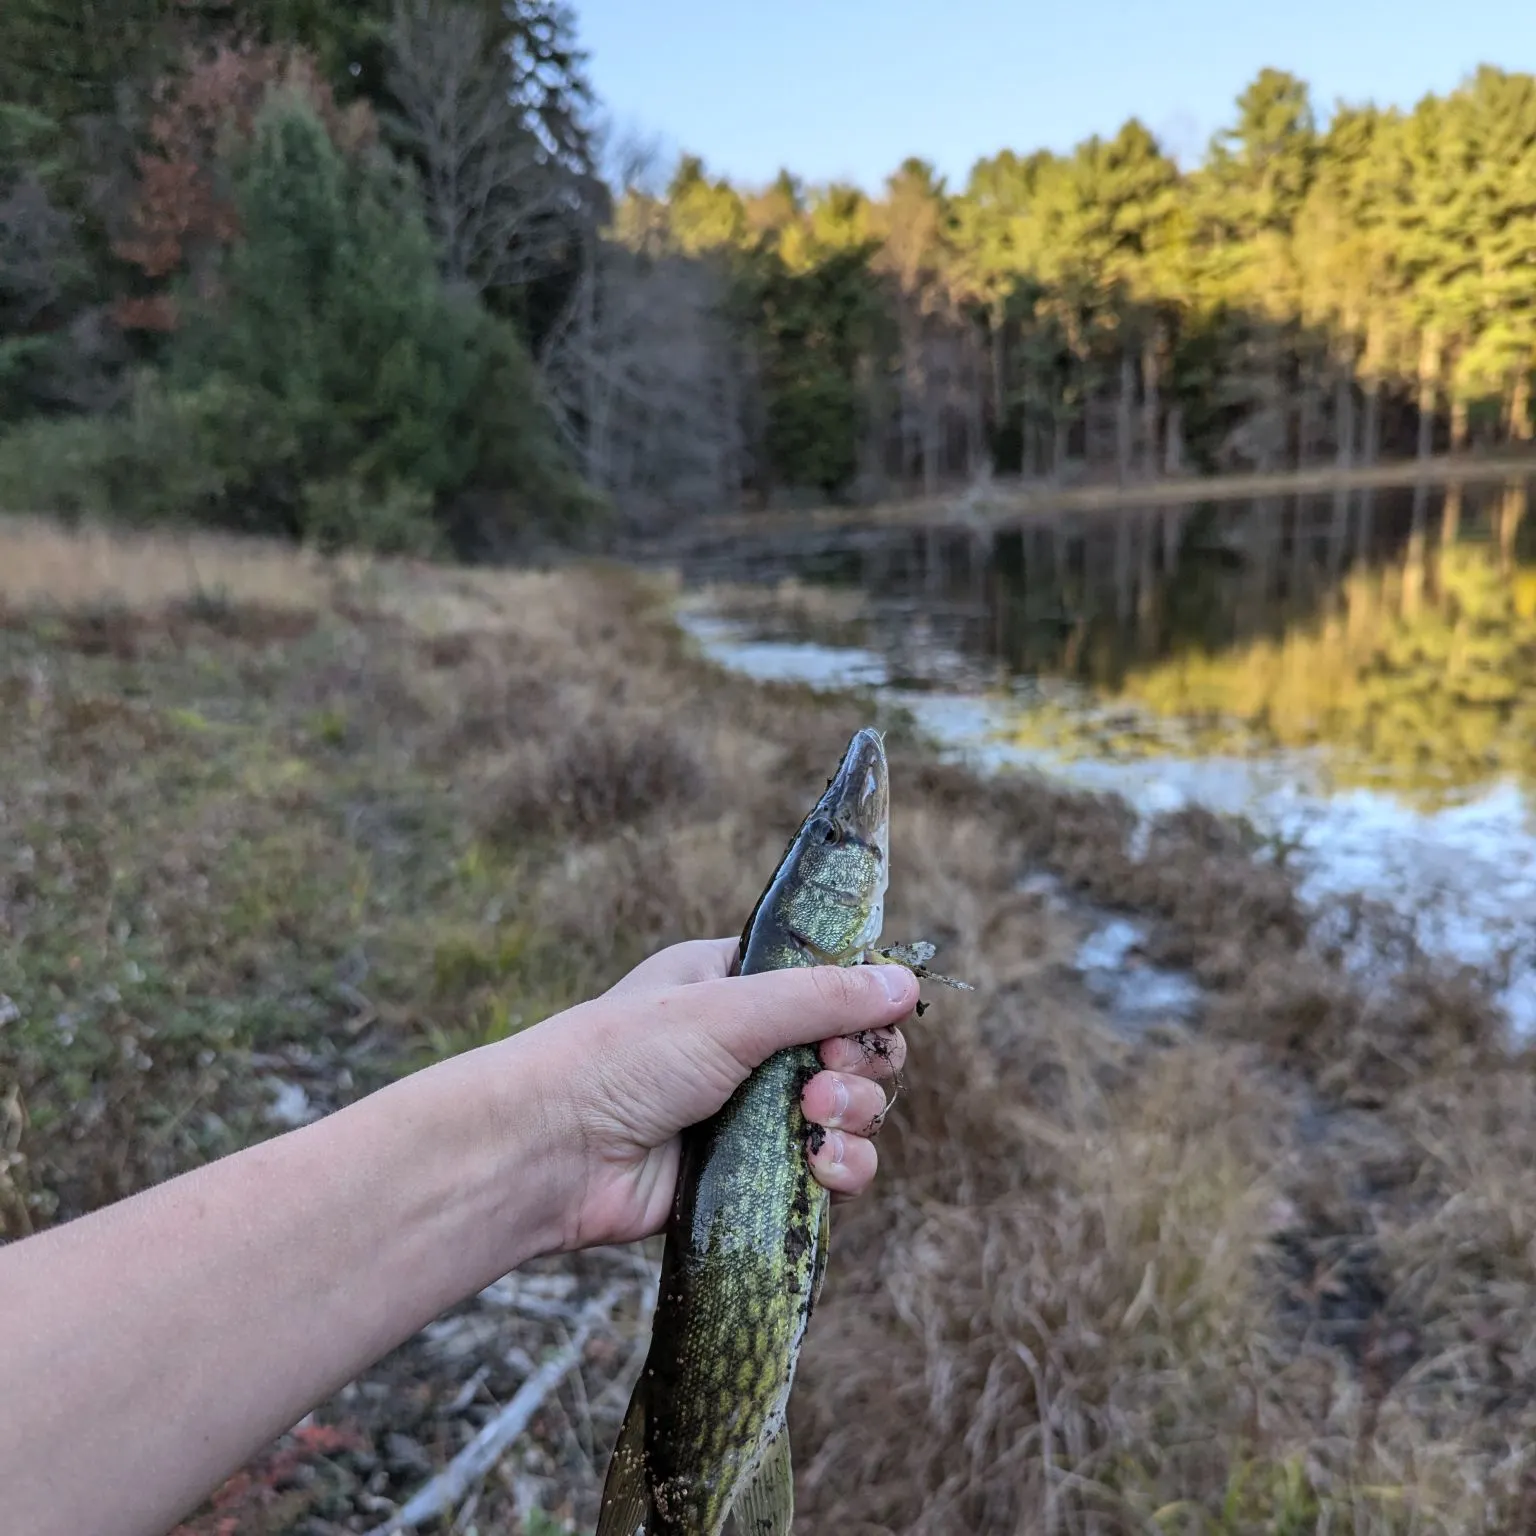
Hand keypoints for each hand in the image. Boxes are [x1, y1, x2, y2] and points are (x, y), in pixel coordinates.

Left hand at [511, 938, 916, 1252]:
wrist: (550, 1152)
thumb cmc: (623, 1059)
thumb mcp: (730, 1010)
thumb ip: (823, 997)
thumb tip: (906, 980)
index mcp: (738, 983)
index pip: (832, 986)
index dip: (861, 1009)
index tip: (856, 1029)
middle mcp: (750, 1044)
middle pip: (854, 1052)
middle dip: (859, 1070)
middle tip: (822, 1084)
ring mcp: (751, 1112)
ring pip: (850, 1114)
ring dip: (854, 1120)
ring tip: (812, 1123)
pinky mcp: (752, 1176)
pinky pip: (827, 1172)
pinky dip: (840, 1170)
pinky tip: (819, 1170)